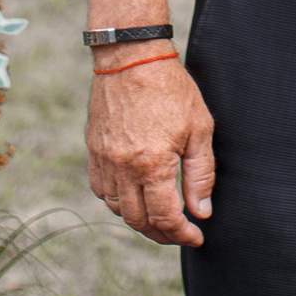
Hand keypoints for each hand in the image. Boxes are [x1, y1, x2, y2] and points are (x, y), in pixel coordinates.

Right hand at [85, 56, 215, 247]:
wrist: (132, 58)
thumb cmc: (171, 90)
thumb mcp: (199, 130)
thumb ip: (200, 175)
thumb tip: (201, 212)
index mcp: (152, 164)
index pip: (165, 218)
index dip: (182, 234)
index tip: (196, 237)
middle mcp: (123, 168)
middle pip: (139, 220)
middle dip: (162, 234)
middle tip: (180, 234)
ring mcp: (104, 159)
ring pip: (117, 208)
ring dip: (139, 219)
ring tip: (160, 218)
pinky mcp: (94, 149)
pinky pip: (101, 189)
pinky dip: (117, 201)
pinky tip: (134, 197)